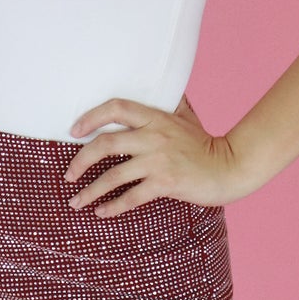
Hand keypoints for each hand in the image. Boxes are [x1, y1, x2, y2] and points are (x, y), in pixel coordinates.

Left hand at [62, 94, 259, 215]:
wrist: (230, 167)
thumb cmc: (205, 144)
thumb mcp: (187, 117)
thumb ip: (170, 104)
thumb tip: (163, 87)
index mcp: (156, 117)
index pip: (116, 108)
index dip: (91, 117)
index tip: (74, 131)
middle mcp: (154, 136)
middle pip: (105, 143)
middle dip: (80, 160)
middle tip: (68, 175)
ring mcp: (159, 160)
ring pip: (113, 175)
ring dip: (90, 190)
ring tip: (76, 202)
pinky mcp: (165, 182)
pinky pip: (131, 196)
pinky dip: (113, 206)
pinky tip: (101, 212)